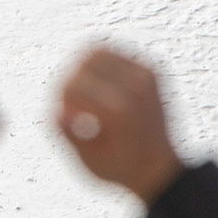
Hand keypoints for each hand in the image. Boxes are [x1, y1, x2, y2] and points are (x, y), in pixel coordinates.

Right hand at [57, 48, 184, 203]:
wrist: (158, 166)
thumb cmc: (121, 166)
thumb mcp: (89, 160)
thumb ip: (69, 133)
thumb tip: (59, 111)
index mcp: (119, 109)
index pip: (73, 85)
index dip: (60, 100)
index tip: (67, 118)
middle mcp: (135, 87)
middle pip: (84, 61)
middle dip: (70, 81)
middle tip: (72, 104)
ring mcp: (145, 75)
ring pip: (97, 51)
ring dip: (83, 70)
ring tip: (83, 93)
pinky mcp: (150, 70)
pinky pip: (114, 54)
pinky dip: (99, 66)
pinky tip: (98, 88)